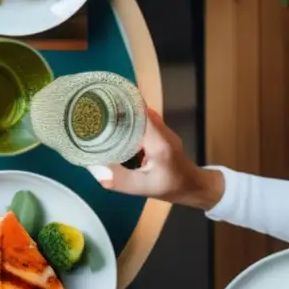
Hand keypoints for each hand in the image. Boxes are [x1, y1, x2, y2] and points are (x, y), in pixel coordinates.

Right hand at [87, 108, 224, 209]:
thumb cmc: (170, 186)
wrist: (193, 187)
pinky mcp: (160, 133)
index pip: (140, 112)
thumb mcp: (142, 188)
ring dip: (122, 114)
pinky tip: (114, 128)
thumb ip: (119, 180)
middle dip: (117, 107)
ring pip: (140, 115)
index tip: (102, 101)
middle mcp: (161, 130)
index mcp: (158, 141)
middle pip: (137, 110)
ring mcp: (162, 130)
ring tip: (100, 116)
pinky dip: (128, 122)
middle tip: (94, 111)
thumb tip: (95, 170)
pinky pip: (142, 122)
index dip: (122, 104)